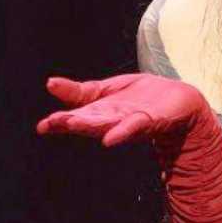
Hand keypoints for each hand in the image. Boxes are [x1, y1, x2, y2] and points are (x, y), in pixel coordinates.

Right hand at [35, 71, 205, 147]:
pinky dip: (121, 133)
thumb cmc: (141, 98)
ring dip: (91, 126)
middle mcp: (113, 120)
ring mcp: (131, 121)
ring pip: (108, 124)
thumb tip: (49, 84)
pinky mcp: (150, 119)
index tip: (42, 126)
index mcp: (101, 112)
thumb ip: (79, 92)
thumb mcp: (106, 90)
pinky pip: (134, 126)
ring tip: (74, 124)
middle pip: (90, 120)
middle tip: (52, 123)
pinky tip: (109, 138)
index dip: (60, 121)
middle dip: (72, 122)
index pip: (77, 114)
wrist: (178, 101)